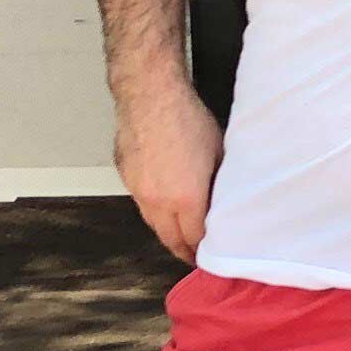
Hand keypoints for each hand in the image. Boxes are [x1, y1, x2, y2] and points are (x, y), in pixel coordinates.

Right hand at [115, 85, 222, 262]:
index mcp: (186, 199)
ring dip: (168, 232)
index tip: (212, 255)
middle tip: (195, 256)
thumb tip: (224, 202)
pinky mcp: (126, 177)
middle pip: (171, 240)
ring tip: (182, 235)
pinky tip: (164, 204)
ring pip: (153, 224)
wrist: (150, 95)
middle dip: (184, 250)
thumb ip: (218, 186)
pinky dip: (153, 209)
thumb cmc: (187, 118)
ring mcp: (138, 190)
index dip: (204, 250)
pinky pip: (141, 203)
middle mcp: (158, 201)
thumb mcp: (220, 154)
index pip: (195, 239)